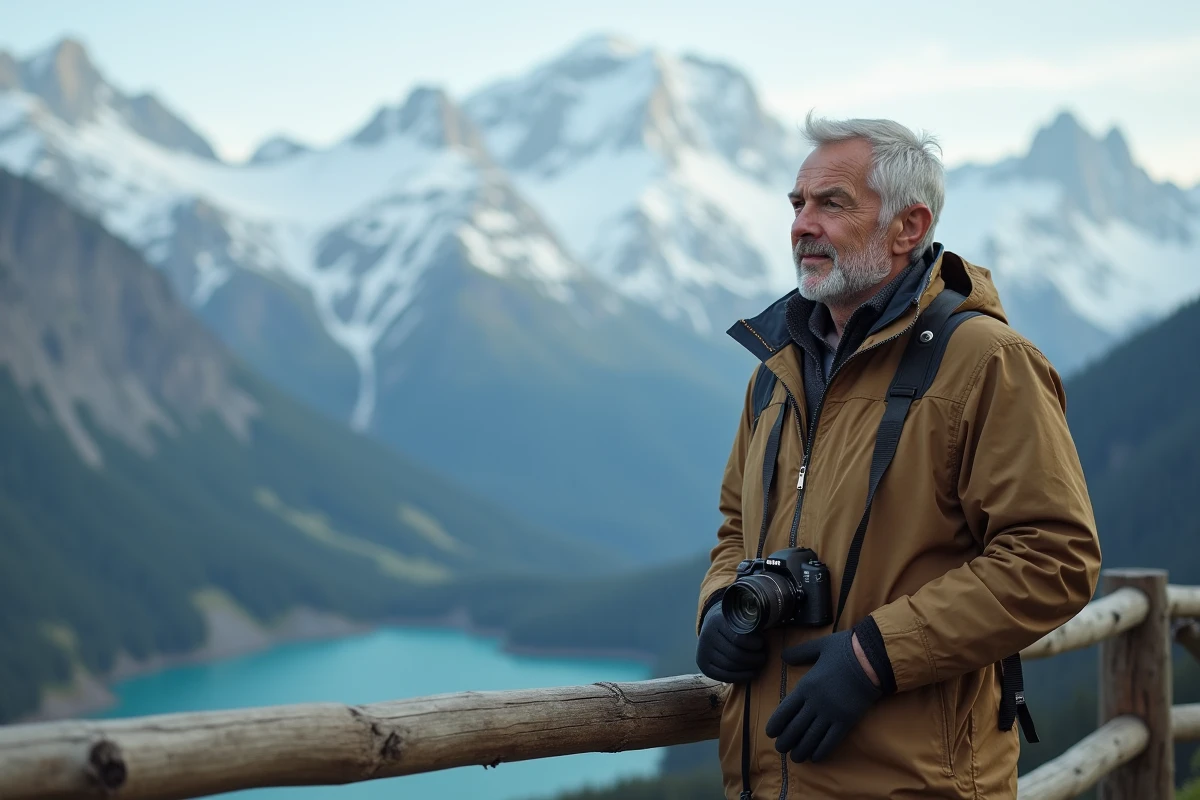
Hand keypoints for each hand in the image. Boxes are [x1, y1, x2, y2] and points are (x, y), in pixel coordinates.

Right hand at [695, 604, 766, 682]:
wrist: (711, 627)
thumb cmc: (731, 622)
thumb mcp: (738, 616)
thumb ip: (749, 622)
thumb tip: (766, 629)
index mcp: (716, 621)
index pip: (738, 638)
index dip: (754, 644)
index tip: (762, 643)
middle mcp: (706, 636)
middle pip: (734, 654)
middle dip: (753, 658)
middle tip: (763, 657)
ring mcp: (703, 652)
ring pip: (729, 666)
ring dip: (748, 668)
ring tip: (758, 664)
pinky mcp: (703, 666)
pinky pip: (723, 676)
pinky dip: (740, 677)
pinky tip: (750, 673)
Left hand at [765, 630, 881, 762]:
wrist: (872, 659)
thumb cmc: (845, 650)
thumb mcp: (819, 646)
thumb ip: (800, 653)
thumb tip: (783, 656)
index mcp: (806, 686)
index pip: (784, 711)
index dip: (776, 724)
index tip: (770, 733)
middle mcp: (815, 703)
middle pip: (795, 728)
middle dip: (786, 741)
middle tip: (781, 749)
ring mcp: (831, 713)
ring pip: (811, 738)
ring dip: (801, 750)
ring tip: (796, 757)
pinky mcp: (846, 721)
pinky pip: (831, 741)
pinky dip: (821, 751)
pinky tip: (815, 757)